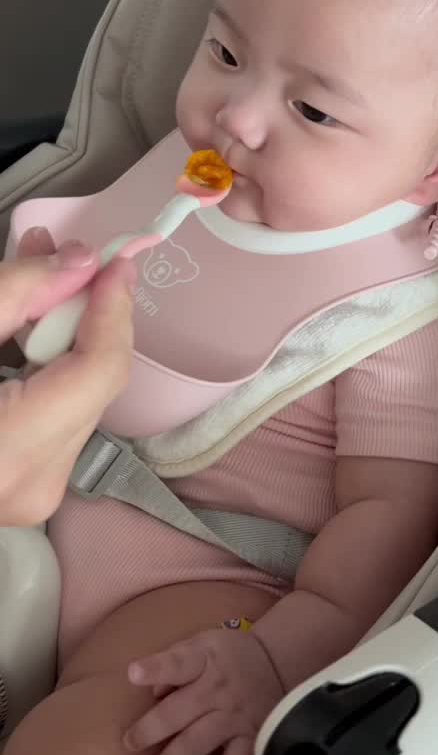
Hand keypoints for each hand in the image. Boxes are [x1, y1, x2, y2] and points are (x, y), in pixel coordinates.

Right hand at [0, 228, 134, 524]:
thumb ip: (13, 294)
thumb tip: (75, 262)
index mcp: (8, 450)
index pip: (99, 371)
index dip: (111, 309)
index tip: (111, 261)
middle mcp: (33, 484)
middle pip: (94, 383)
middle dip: (81, 315)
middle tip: (55, 258)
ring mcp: (33, 495)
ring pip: (79, 399)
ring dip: (61, 341)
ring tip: (27, 291)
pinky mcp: (28, 491)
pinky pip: (57, 419)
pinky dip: (46, 375)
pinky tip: (20, 340)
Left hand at [124, 627, 285, 754]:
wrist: (276, 662)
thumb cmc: (227, 655)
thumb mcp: (202, 644)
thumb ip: (175, 661)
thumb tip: (153, 693)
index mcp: (205, 660)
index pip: (179, 663)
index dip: (156, 669)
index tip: (133, 674)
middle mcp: (219, 690)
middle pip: (179, 712)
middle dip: (150, 730)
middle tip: (130, 744)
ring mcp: (235, 717)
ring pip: (199, 742)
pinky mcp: (251, 739)